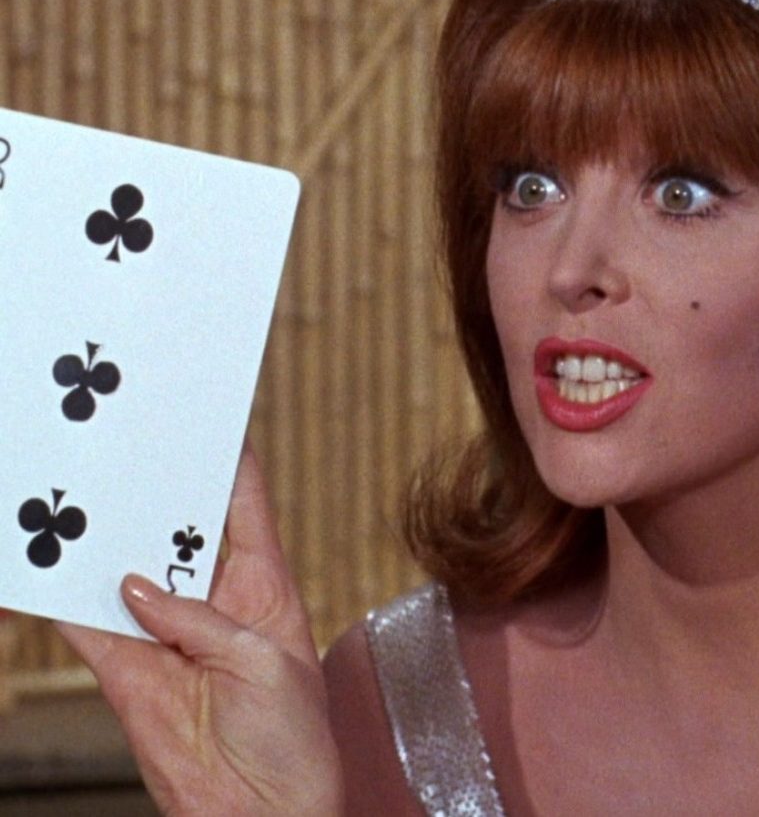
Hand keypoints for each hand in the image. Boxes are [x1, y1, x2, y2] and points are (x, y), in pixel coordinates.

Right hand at [56, 439, 341, 815]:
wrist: (260, 812)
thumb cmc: (293, 739)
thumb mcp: (263, 665)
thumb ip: (200, 621)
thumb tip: (136, 587)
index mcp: (265, 585)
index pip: (244, 506)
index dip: (227, 459)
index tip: (205, 414)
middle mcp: (212, 599)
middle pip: (174, 527)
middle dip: (149, 489)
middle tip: (118, 444)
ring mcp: (164, 632)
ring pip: (120, 567)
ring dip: (96, 536)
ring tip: (67, 490)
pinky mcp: (127, 669)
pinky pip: (83, 624)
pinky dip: (55, 596)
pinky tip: (33, 564)